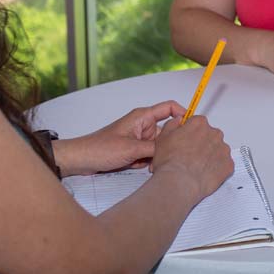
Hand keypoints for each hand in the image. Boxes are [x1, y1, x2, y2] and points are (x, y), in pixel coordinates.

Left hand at [54, 100, 185, 176]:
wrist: (81, 160)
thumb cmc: (100, 149)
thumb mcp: (132, 149)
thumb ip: (157, 147)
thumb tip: (176, 146)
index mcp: (143, 117)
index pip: (169, 108)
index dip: (183, 114)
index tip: (192, 127)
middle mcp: (143, 125)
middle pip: (167, 131)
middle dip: (166, 145)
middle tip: (162, 154)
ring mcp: (139, 138)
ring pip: (159, 146)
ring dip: (154, 156)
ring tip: (142, 162)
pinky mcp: (135, 150)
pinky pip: (150, 155)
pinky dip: (146, 162)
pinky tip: (135, 165)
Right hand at [148, 115, 233, 203]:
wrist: (179, 182)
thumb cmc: (170, 161)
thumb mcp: (163, 137)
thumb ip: (172, 124)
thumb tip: (178, 121)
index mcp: (199, 124)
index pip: (198, 122)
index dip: (191, 132)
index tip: (187, 140)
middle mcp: (214, 133)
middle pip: (209, 135)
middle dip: (202, 143)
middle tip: (190, 156)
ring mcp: (223, 149)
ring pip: (218, 149)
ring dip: (210, 156)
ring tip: (197, 167)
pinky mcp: (228, 164)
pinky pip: (224, 164)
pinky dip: (217, 168)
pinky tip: (205, 174)